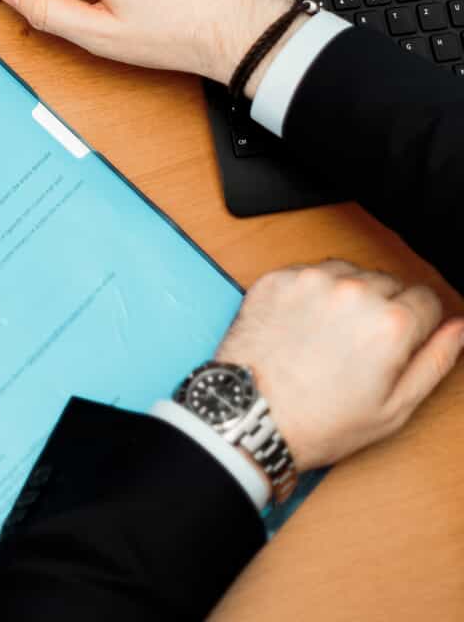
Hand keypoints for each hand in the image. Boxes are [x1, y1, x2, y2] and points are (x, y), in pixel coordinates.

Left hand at [215, 259, 463, 471]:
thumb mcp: (394, 408)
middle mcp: (353, 291)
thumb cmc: (320, 421)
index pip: (428, 299)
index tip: (402, 341)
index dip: (419, 323)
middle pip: (390, 283)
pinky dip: (311, 294)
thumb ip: (435, 360)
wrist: (251, 416)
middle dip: (384, 309)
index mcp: (391, 323)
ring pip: (350, 273)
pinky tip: (303, 327)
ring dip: (348, 296)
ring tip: (330, 338)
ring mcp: (312, 280)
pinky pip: (310, 274)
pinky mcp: (279, 277)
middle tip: (362, 348)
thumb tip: (459, 329)